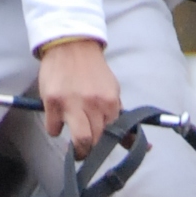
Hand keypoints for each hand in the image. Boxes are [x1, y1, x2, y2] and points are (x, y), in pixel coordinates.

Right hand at [38, 37, 122, 156]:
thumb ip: (120, 116)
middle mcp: (92, 104)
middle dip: (90, 152)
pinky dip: (55, 128)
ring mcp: (71, 104)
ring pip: (79, 141)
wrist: (71, 45)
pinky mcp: (52, 103)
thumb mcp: (112, 91)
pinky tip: (57, 119)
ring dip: (76, 149)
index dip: (107, 145)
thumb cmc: (93, 72)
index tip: (102, 148)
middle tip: (86, 151)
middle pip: (96, 142)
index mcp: (110, 102)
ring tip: (74, 147)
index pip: (113, 135)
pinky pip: (53, 130)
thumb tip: (143, 145)